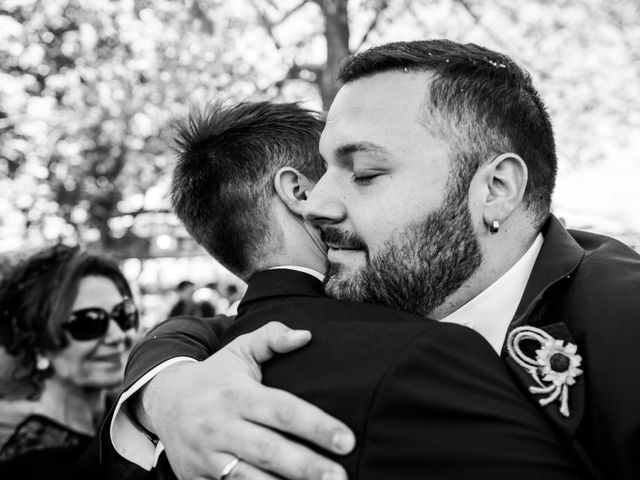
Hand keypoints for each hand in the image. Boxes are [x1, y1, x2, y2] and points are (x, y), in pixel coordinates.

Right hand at [140, 321, 354, 479]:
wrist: (163, 401)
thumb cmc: (216, 375)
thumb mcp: (239, 350)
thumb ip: (272, 338)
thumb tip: (306, 335)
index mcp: (236, 395)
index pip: (282, 410)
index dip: (316, 426)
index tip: (348, 440)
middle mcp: (221, 427)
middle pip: (270, 450)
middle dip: (307, 467)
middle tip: (342, 477)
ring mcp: (207, 457)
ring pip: (249, 479)